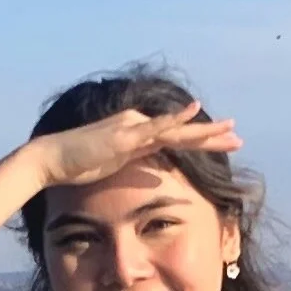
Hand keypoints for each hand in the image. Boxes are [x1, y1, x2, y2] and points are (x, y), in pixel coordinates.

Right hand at [28, 103, 241, 190]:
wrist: (51, 160)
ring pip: (178, 130)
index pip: (175, 141)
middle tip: (239, 138)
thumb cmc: (75, 168)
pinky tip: (196, 112)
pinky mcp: (126, 135)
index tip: (224, 147)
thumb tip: (150, 178)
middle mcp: (138, 127)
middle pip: (183, 133)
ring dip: (206, 131)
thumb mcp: (111, 170)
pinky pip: (157, 128)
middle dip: (212, 136)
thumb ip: (130, 169)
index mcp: (136, 137)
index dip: (200, 144)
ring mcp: (133, 129)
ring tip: (232, 130)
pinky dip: (177, 120)